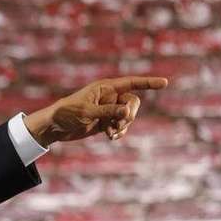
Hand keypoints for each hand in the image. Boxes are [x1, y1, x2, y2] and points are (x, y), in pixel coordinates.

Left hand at [23, 76, 168, 146]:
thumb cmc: (67, 114)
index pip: (131, 83)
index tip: (165, 83)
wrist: (55, 126)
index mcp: (105, 88)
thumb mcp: (87, 112)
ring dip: (123, 126)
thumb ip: (108, 112)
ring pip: (128, 116)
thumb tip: (127, 112)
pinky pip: (121, 125)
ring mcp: (108, 109)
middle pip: (133, 102)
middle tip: (119, 124)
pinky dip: (119, 131)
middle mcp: (109, 96)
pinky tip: (111, 137)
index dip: (148, 83)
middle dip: (130, 114)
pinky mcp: (105, 121)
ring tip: (111, 133)